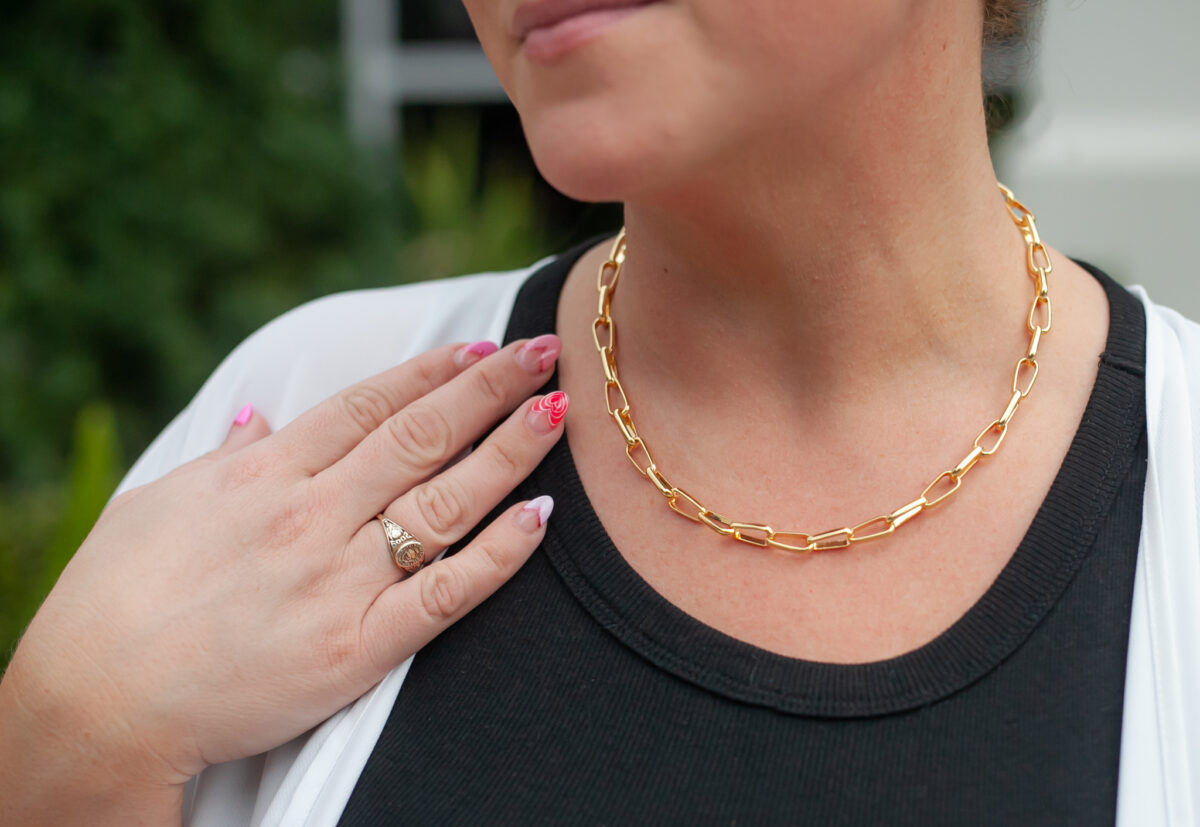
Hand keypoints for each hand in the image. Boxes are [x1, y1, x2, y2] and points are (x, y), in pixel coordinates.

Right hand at [0, 335, 566, 820]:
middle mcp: (310, 515)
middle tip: (541, 352)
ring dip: (507, 451)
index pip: (368, 405)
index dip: (432, 371)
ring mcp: (337, 580)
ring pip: (443, 501)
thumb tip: (258, 413)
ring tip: (554, 412)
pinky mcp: (355, 647)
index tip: (480, 345)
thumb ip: (221, 455)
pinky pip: (444, 593)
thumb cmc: (114, 599)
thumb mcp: (158, 503)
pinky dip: (498, 556)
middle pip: (419, 437)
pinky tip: (540, 519)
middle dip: (487, 389)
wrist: (95, 702)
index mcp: (264, 473)